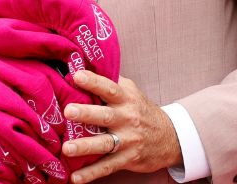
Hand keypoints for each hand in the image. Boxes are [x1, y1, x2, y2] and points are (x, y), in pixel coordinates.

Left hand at [61, 70, 182, 182]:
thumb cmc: (141, 110)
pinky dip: (91, 173)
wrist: (170, 137)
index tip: (76, 76)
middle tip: (69, 111)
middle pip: (105, 115)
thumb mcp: (130, 92)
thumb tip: (82, 64)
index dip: (93, 81)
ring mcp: (127, 140)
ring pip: (105, 143)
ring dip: (85, 146)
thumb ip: (110, 82)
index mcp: (126, 99)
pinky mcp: (127, 159)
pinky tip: (75, 178)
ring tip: (67, 148)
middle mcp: (127, 118)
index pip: (109, 88)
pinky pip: (107, 166)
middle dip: (86, 113)